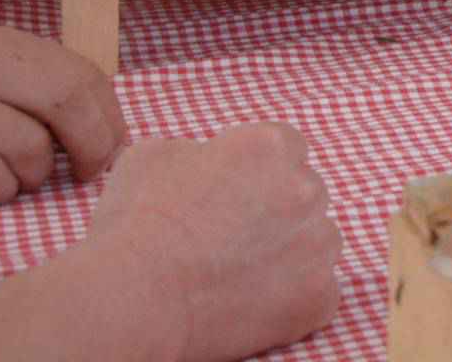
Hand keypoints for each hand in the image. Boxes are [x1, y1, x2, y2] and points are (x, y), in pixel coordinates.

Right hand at [0, 26, 123, 205]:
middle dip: (90, 148)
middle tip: (83, 175)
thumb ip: (38, 91)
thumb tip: (105, 132)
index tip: (109, 151)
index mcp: (8, 47)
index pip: (84, 76)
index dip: (108, 119)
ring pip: (30, 147)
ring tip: (10, 179)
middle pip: (68, 103)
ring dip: (32, 177)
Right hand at [67, 126, 340, 361]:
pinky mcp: (318, 298)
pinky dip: (292, 300)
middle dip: (276, 212)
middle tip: (230, 240)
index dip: (256, 173)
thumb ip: (201, 151)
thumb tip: (210, 163)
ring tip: (237, 274)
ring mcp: (318, 246)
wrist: (133, 300)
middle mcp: (306, 189)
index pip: (285, 149)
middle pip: (304, 194)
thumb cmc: (135, 225)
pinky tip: (251, 305)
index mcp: (272, 146)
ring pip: (316, 242)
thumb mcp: (155, 155)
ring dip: (290, 253)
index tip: (230, 196)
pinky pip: (318, 293)